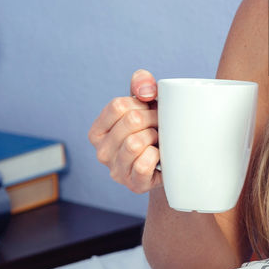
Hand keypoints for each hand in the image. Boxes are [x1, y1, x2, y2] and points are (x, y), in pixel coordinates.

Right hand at [88, 69, 161, 192]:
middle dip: (153, 118)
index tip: (150, 110)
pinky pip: (143, 165)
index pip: (118, 106)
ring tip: (158, 140)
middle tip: (160, 125)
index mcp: (98, 131)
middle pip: (131, 121)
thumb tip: (146, 91)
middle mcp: (101, 152)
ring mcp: (116, 170)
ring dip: (155, 137)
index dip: (142, 104)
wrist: (171, 160)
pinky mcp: (133, 184)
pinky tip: (158, 156)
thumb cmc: (154, 127)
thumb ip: (142, 84)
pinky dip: (156, 156)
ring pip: (135, 143)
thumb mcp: (146, 102)